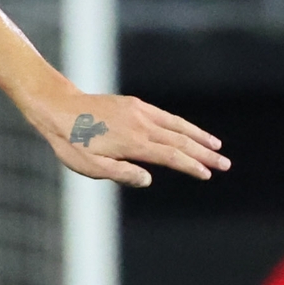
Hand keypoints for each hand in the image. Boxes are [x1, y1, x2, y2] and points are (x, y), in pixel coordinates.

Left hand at [46, 93, 227, 185]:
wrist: (58, 107)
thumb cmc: (71, 142)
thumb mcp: (89, 166)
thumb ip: (120, 173)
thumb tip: (148, 179)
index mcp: (133, 143)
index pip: (171, 156)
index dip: (191, 166)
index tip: (207, 174)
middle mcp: (141, 125)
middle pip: (180, 141)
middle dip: (204, 154)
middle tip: (225, 164)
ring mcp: (139, 112)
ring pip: (177, 126)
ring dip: (199, 137)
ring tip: (216, 146)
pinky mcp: (134, 104)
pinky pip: (165, 116)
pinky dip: (181, 124)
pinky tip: (189, 130)